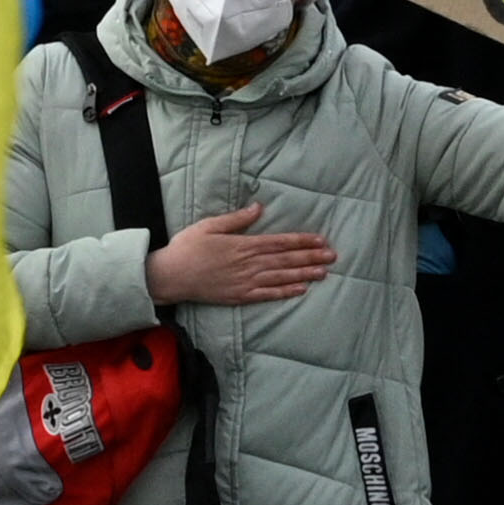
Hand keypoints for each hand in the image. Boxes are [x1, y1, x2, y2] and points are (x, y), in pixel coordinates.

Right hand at [150, 207, 337, 307]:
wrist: (171, 276)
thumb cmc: (187, 247)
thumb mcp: (209, 225)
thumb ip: (236, 219)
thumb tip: (258, 208)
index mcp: (242, 244)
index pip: (279, 242)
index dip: (301, 241)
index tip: (320, 240)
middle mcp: (248, 264)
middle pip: (286, 260)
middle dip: (310, 257)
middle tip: (332, 256)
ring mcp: (246, 282)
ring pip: (281, 277)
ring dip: (304, 274)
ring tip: (324, 272)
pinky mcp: (240, 296)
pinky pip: (268, 294)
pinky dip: (285, 292)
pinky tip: (301, 289)